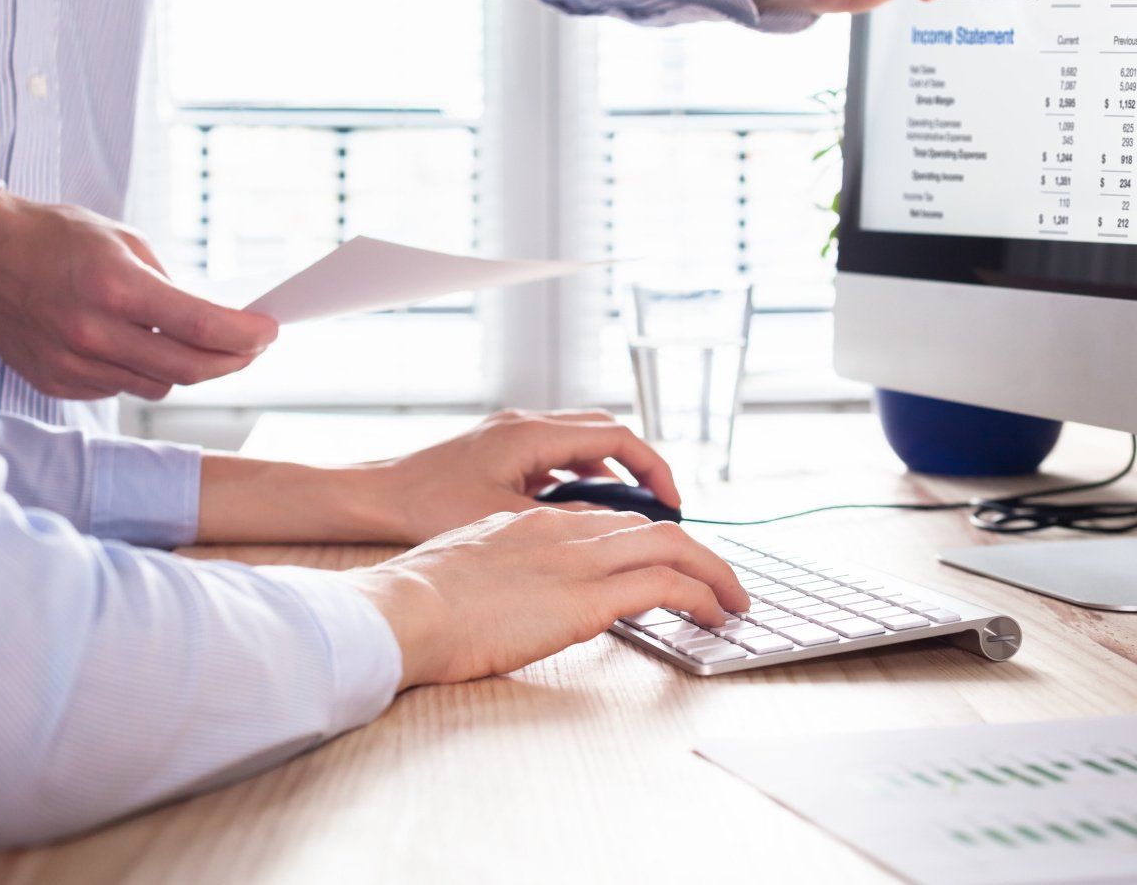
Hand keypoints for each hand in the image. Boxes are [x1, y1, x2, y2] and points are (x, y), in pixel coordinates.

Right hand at [0, 189, 277, 400]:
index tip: (269, 332)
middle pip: (189, 368)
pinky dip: (139, 370)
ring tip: (193, 342)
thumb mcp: (124, 241)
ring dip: (186, 366)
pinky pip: (120, 388)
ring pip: (158, 384)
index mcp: (115, 287)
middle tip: (252, 347)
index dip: (246, 335)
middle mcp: (93, 332)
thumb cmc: (54, 237)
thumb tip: (212, 321)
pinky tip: (135, 345)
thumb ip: (169, 286)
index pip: (201, 327)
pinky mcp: (56, 382)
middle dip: (233, 360)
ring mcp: (72, 363)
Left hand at [194, 409, 679, 545]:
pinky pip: (555, 455)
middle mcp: (525, 424)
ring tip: (628, 515)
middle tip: (662, 507)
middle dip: (640, 467)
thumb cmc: (426, 507)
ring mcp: (511, 434)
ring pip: (580, 443)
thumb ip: (563, 519)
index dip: (653, 469)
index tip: (673, 502)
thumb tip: (611, 530)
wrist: (372, 496)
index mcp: (532, 434)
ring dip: (609, 473)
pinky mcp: (498, 451)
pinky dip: (579, 477)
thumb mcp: (506, 519)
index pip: (616, 437)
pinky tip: (579, 513)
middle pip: (605, 432)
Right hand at [350, 509, 748, 687]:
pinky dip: (701, 595)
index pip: (607, 521)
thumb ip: (501, 570)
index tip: (665, 563)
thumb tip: (514, 595)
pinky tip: (714, 615)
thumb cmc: (415, 602)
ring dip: (712, 573)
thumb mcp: (464, 568)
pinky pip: (666, 585)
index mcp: (530, 522)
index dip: (645, 542)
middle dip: (694, 553)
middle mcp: (563, 530)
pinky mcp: (588, 598)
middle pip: (650, 528)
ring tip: (733, 600)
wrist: (403, 609)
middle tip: (719, 580)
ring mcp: (578, 560)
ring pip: (672, 548)